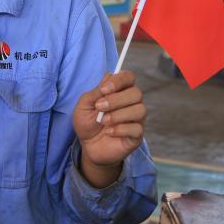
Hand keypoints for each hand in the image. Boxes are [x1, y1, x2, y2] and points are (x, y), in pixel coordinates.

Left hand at [71, 71, 145, 187]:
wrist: (88, 146)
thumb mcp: (84, 105)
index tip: (104, 89)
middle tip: (100, 107)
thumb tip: (109, 77)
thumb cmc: (87, 122)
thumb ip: (96, 92)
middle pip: (136, 93)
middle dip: (117, 100)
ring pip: (139, 110)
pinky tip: (109, 132)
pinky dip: (120, 129)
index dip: (118, 80)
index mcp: (119, 91)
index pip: (128, 77)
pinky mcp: (137, 135)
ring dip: (118, 115)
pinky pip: (137, 128)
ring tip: (102, 121)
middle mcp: (131, 103)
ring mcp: (136, 119)